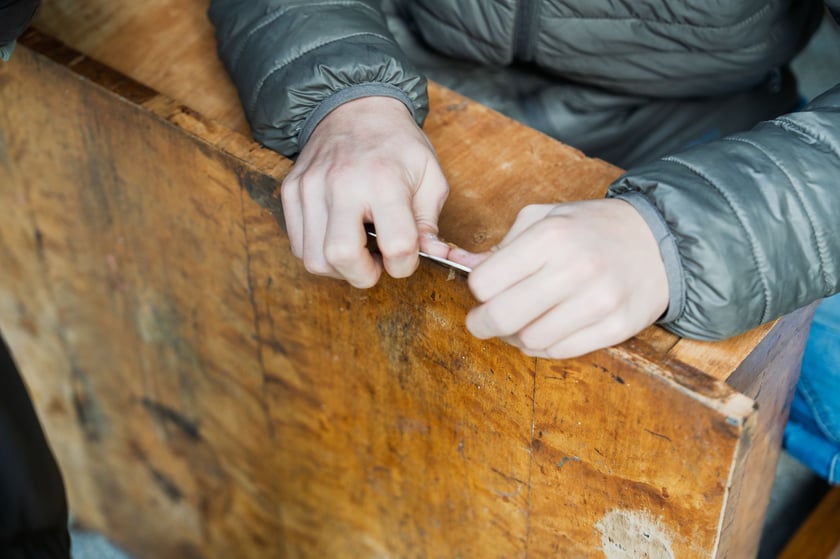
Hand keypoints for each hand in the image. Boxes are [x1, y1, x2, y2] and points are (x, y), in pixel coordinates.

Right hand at [280, 96, 450, 287]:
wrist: (356, 106)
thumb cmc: (397, 144)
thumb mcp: (430, 175)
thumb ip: (430, 221)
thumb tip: (430, 255)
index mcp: (384, 179)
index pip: (396, 245)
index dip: (405, 265)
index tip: (406, 257)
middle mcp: (342, 184)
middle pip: (341, 257)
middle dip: (363, 275)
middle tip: (376, 263)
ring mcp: (310, 187)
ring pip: (314, 259)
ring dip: (339, 268)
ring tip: (357, 248)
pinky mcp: (291, 191)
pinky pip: (298, 246)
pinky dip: (319, 253)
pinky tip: (339, 236)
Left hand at [448, 199, 668, 358]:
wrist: (660, 242)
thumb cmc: (592, 229)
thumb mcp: (545, 218)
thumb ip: (502, 245)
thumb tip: (459, 266)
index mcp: (550, 236)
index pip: (485, 282)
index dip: (477, 290)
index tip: (484, 291)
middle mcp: (574, 268)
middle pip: (502, 316)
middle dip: (482, 323)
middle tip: (481, 322)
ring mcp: (598, 302)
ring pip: (529, 340)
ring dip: (515, 337)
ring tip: (521, 323)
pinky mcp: (616, 328)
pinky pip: (560, 351)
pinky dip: (543, 346)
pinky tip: (546, 330)